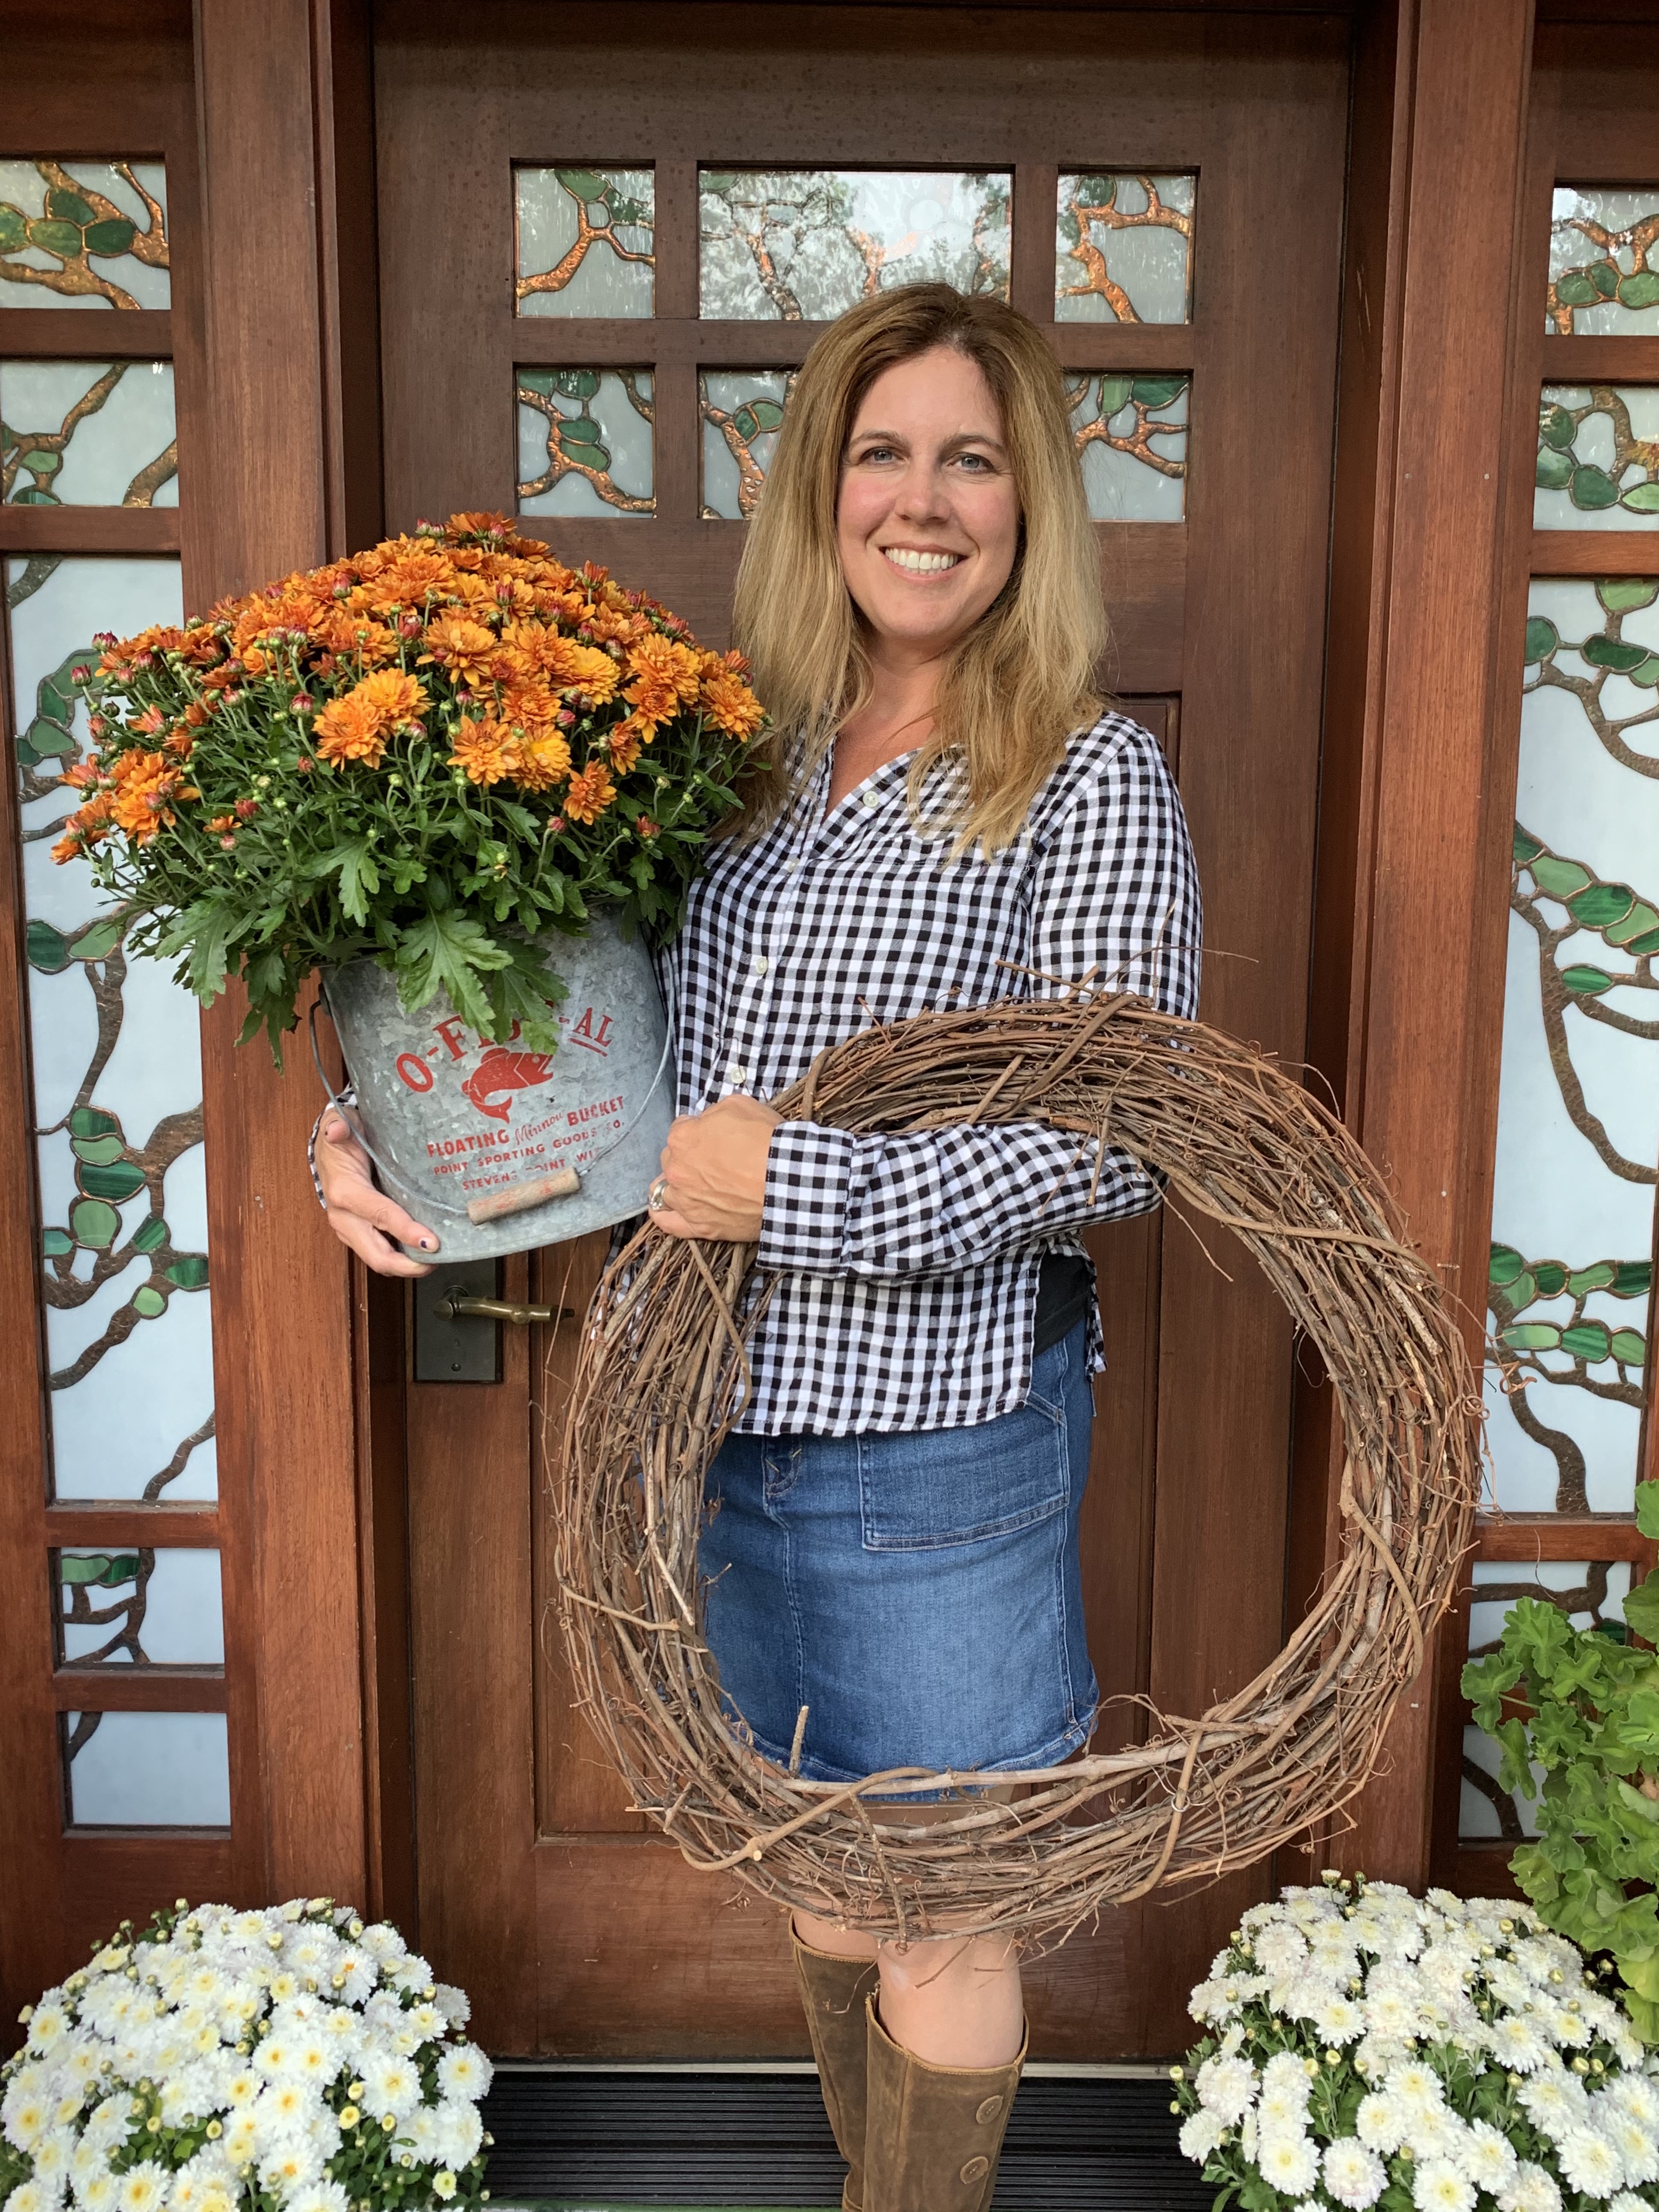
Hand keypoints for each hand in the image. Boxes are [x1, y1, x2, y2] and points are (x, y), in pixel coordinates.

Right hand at [316, 1108, 439, 1276]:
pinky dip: (401, 1257)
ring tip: (435, 1260)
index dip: (406, 1231)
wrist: (328, 1152)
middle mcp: (344, 1218)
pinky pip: (380, 1253)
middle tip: (437, 1261)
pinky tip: (422, 1253)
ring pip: (379, 1260)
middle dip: (408, 1265)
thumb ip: (338, 1126)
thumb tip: (337, 1129)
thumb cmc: (342, 1140)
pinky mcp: (357, 1235)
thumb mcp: (341, 1124)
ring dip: (407, 1265)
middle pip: (377, 1255)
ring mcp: (349, 1230)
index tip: (431, 1242)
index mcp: (344, 1192)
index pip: (380, 1215)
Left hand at [649, 1095, 779, 1241]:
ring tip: (696, 1185)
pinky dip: (664, 1216)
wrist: (788, 1180)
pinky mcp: (699, 1225)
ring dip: (678, 1184)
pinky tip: (665, 1210)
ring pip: (665, 1190)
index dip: (698, 1131)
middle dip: (688, 1157)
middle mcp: (676, 1169)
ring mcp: (686, 1200)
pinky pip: (668, 1223)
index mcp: (682, 1138)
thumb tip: (708, 1121)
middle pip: (671, 1159)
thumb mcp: (741, 1105)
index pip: (680, 1129)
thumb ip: (715, 1112)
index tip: (715, 1136)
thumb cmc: (767, 1141)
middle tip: (714, 1160)